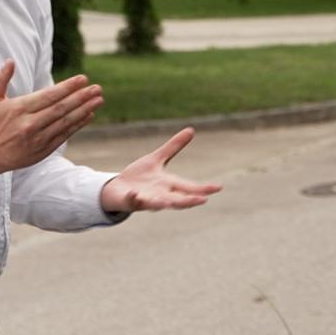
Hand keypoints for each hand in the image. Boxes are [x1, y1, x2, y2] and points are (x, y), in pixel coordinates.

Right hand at [0, 60, 103, 182]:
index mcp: (19, 109)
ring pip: (66, 122)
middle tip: (96, 88)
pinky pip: (65, 135)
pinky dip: (78, 125)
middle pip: (61, 108)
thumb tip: (10, 61)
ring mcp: (39, 138)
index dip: (68, 87)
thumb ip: (0, 79)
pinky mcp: (44, 149)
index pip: (48, 96)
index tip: (83, 79)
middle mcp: (30, 124)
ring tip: (99, 100)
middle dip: (81, 97)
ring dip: (84, 110)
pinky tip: (89, 114)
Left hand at [100, 128, 222, 212]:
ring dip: (162, 203)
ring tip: (168, 202)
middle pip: (177, 199)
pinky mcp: (130, 200)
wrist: (116, 189)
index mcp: (168, 184)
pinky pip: (133, 200)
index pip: (189, 187)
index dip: (203, 188)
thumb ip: (173, 147)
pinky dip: (135, 198)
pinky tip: (135, 193)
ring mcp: (145, 199)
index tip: (219, 187)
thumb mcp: (157, 159)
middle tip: (202, 200)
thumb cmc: (139, 177)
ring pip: (157, 204)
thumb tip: (191, 130)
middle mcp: (160, 194)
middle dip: (189, 200)